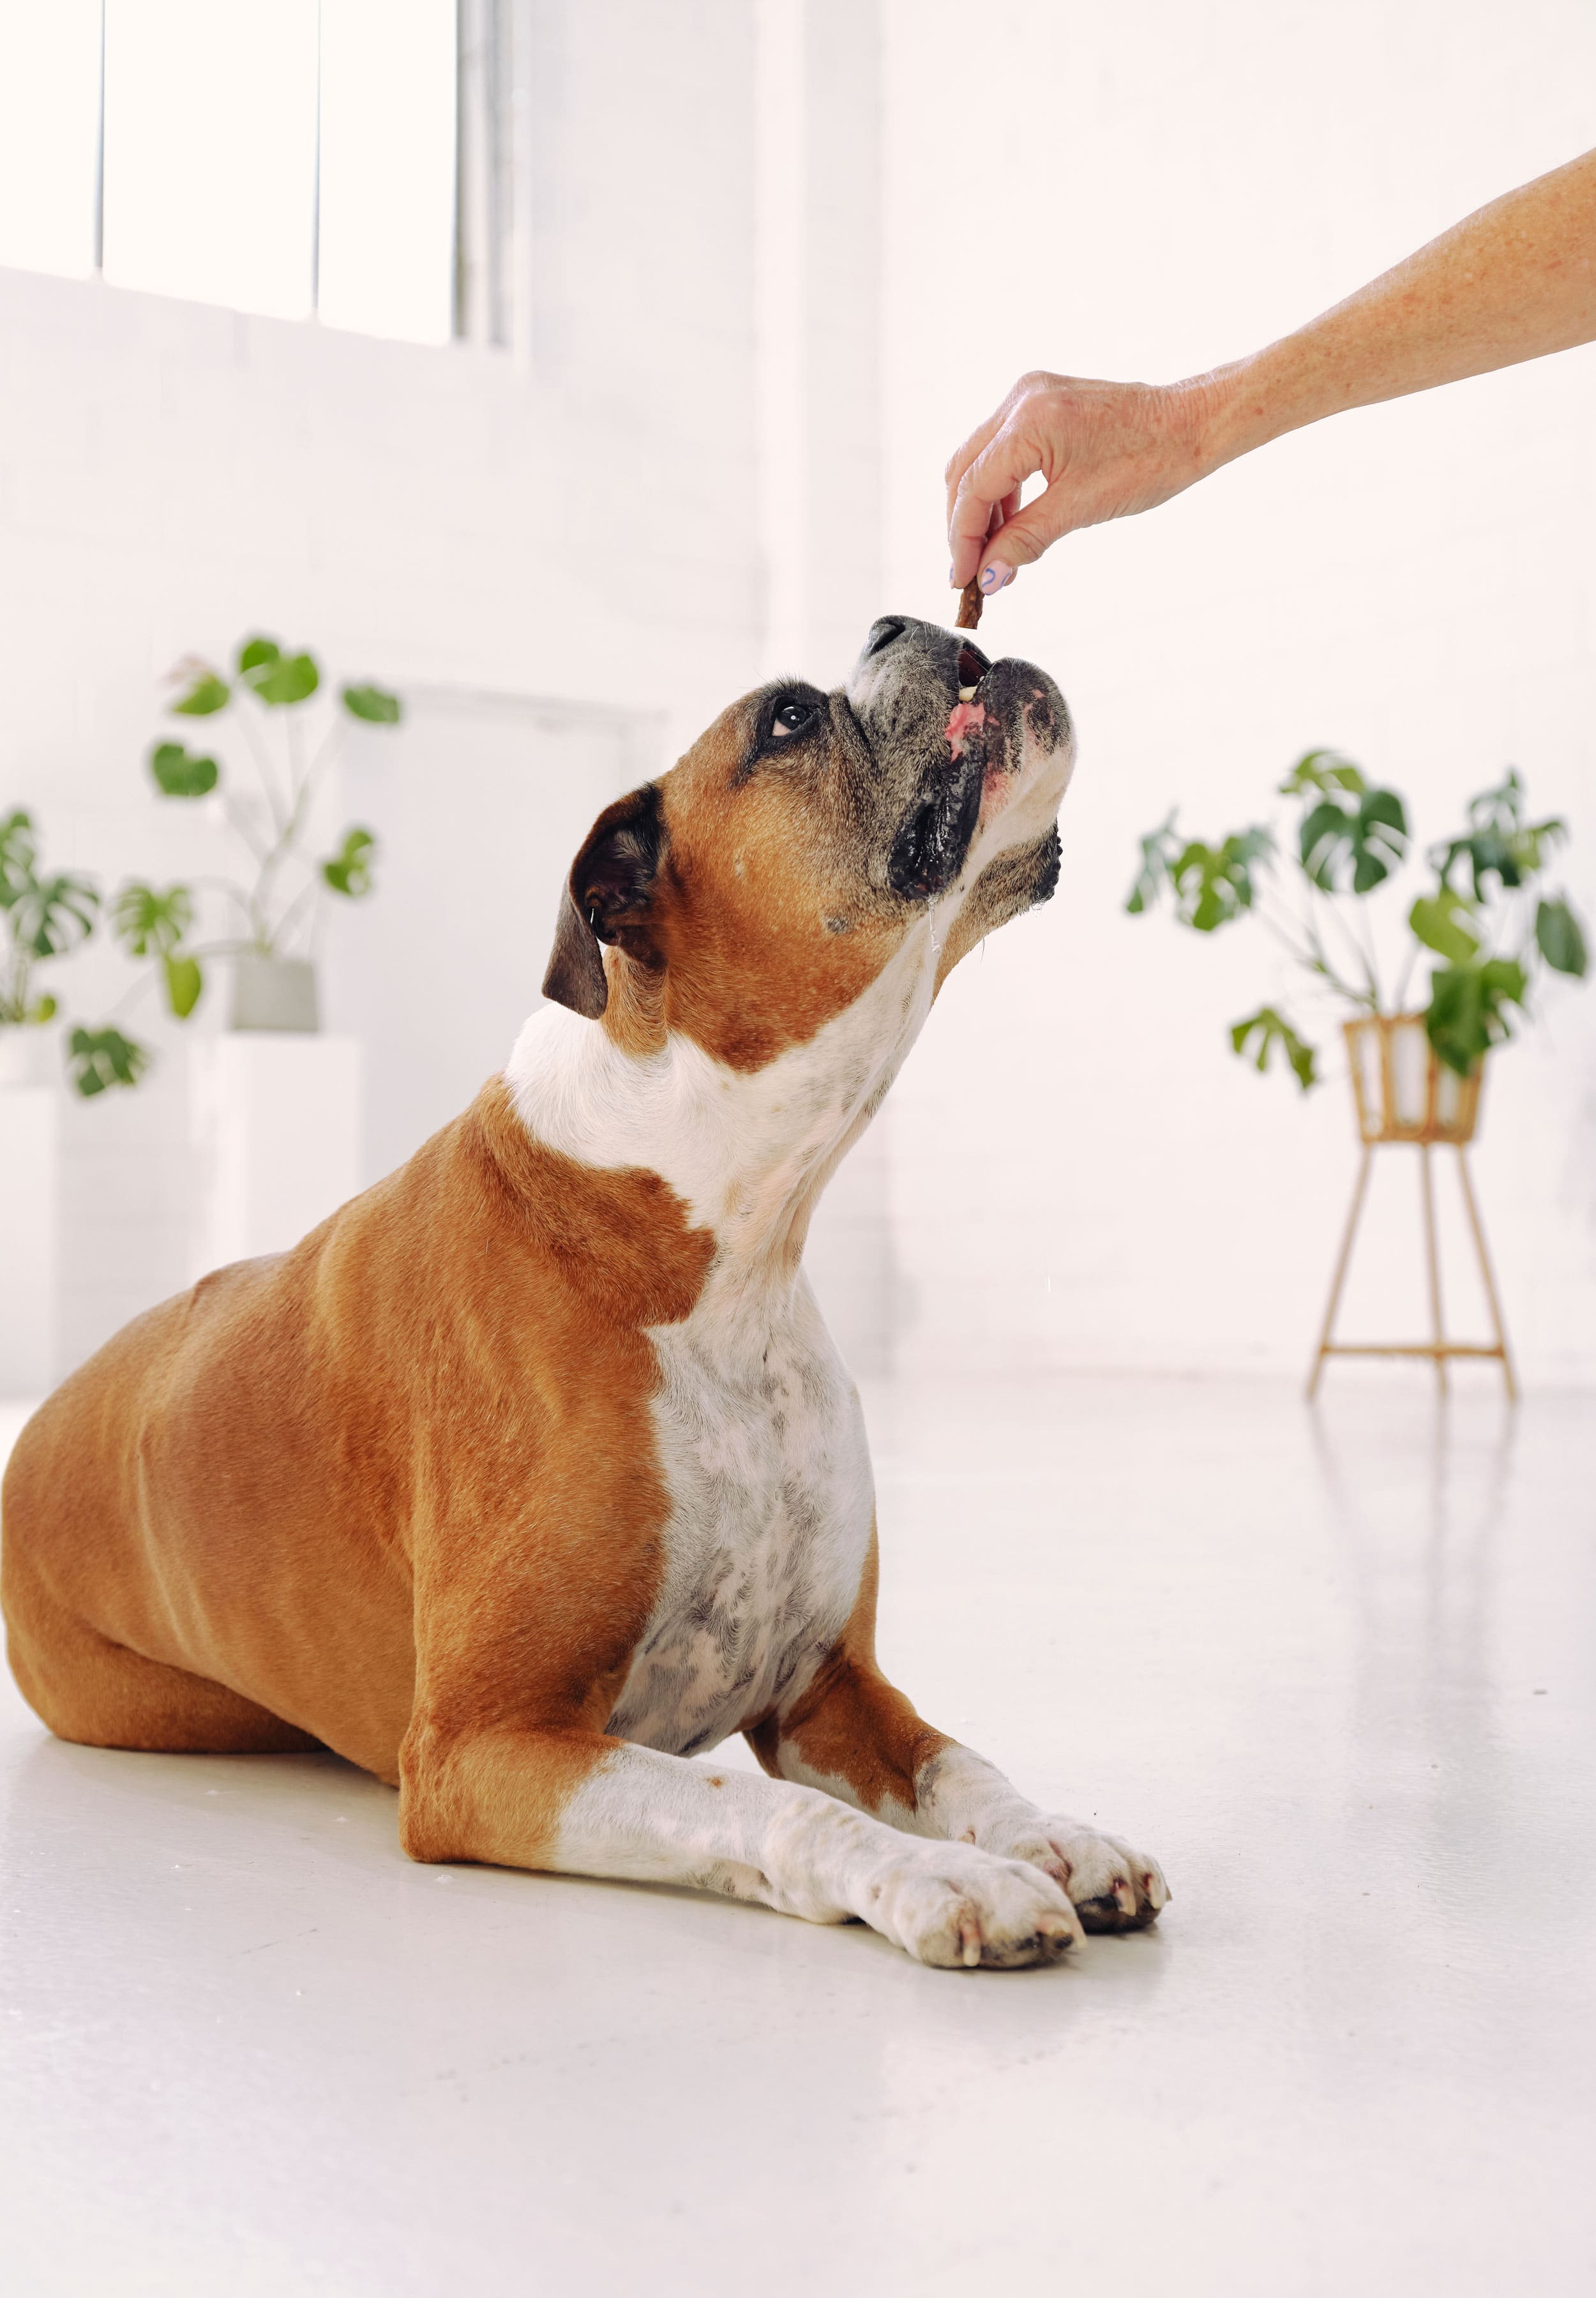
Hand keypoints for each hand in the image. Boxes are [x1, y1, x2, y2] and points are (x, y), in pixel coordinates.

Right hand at [945, 369, 1217, 592]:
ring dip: (981, 510)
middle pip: (964, 471)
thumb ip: (1025, 541)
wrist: (1191, 425)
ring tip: (994, 555)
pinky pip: (1003, 450)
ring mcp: (1029, 397)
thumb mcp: (1081, 508)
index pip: (972, 488)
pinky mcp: (1041, 404)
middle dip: (964, 526)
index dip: (962, 540)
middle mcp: (1021, 400)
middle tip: (972, 572)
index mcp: (1029, 421)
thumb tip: (989, 577)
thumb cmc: (1150, 460)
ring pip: (979, 461)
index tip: (962, 579)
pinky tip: (1012, 524)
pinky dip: (1002, 489)